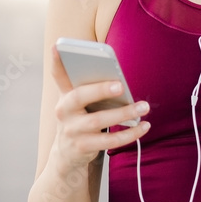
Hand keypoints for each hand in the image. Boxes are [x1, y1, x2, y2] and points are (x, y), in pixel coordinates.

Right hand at [49, 43, 149, 169]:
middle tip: (120, 85)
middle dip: (100, 89)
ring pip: (98, 120)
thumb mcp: (77, 105)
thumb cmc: (79, 122)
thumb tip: (118, 80)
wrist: (66, 155)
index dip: (57, 61)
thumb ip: (90, 90)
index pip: (58, 75)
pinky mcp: (83, 147)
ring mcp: (72, 130)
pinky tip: (143, 126)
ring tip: (143, 107)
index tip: (58, 46)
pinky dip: (129, 133)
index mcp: (64, 96)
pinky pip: (109, 141)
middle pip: (79, 96)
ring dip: (124, 113)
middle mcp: (64, 111)